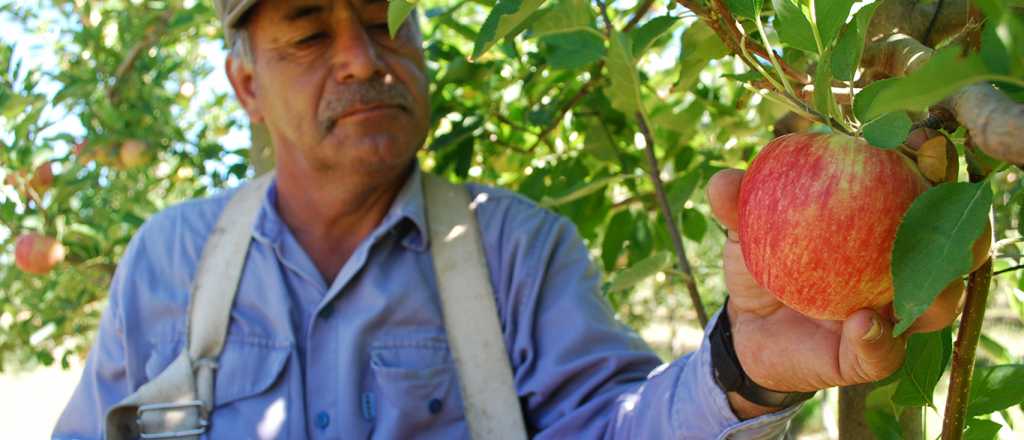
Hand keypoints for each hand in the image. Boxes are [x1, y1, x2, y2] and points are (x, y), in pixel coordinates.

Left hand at [706, 169, 965, 418]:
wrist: (744, 328)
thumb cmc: (763, 263)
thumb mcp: (747, 232)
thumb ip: (738, 205)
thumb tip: (724, 182)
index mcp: (885, 227)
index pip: (926, 193)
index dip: (934, 166)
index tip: (920, 141)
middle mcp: (903, 271)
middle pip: (957, 248)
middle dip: (963, 226)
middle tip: (936, 203)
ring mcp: (892, 316)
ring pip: (937, 305)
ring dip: (935, 290)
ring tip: (914, 277)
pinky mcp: (869, 357)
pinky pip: (882, 351)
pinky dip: (875, 338)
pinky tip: (861, 322)